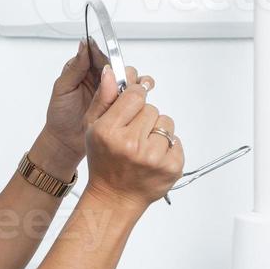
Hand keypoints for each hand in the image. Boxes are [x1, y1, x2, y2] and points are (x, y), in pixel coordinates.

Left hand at [45, 41, 152, 165]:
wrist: (66, 141)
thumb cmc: (60, 115)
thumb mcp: (62, 88)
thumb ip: (74, 68)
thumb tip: (83, 45)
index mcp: (84, 69)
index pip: (99, 54)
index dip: (107, 55)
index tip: (110, 61)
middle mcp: (100, 78)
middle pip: (118, 64)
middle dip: (122, 70)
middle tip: (120, 79)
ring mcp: (112, 90)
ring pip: (129, 76)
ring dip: (133, 79)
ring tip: (132, 86)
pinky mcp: (121, 102)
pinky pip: (135, 92)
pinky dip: (142, 88)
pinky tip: (143, 89)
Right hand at [81, 66, 185, 213]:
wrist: (115, 196)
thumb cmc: (104, 162)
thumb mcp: (93, 128)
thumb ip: (104, 98)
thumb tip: (112, 72)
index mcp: (110, 132)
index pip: (135, 96)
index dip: (134, 98)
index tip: (131, 105)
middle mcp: (131, 145)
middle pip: (152, 108)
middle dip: (143, 118)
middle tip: (132, 135)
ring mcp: (154, 157)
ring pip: (166, 123)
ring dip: (157, 132)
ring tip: (143, 147)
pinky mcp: (172, 166)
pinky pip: (177, 141)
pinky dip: (167, 148)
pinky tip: (153, 158)